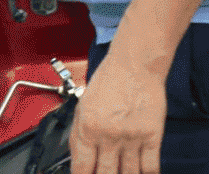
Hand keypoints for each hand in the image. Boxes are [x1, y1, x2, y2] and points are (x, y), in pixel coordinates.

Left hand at [70, 53, 164, 173]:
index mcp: (87, 127)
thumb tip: (77, 158)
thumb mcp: (83, 105)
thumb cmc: (108, 81)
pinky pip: (150, 166)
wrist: (134, 66)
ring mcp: (132, 137)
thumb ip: (79, 133)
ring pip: (128, 173)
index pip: (82, 166)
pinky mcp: (152, 135)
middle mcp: (109, 135)